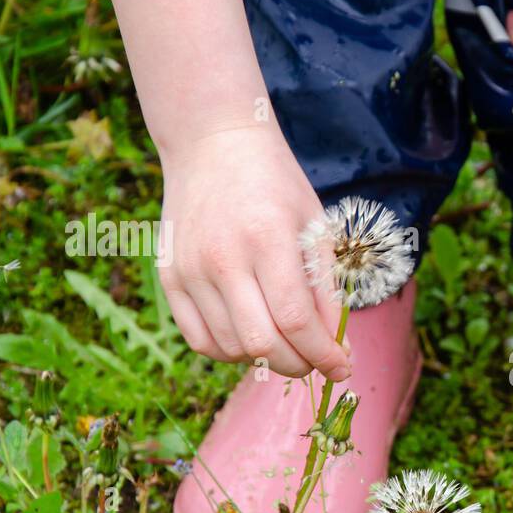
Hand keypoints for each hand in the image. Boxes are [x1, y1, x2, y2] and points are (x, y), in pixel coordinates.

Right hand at [158, 126, 350, 381]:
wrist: (212, 145)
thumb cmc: (275, 186)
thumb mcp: (314, 228)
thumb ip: (326, 290)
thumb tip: (337, 350)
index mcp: (266, 238)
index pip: (296, 321)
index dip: (324, 355)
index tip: (343, 367)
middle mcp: (221, 257)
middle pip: (263, 343)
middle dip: (299, 364)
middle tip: (317, 359)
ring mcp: (189, 269)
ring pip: (232, 348)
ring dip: (268, 358)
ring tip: (288, 341)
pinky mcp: (169, 278)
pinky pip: (201, 340)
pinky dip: (231, 352)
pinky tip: (253, 336)